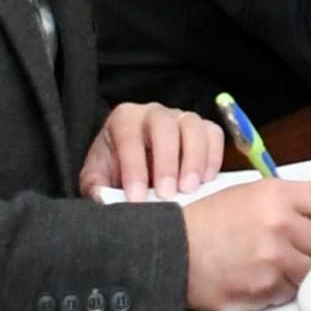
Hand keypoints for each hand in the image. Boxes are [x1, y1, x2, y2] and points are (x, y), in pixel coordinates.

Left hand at [80, 103, 228, 196]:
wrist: (136, 164)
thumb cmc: (116, 169)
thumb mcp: (98, 178)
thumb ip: (96, 187)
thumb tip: (103, 197)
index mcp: (124, 119)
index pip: (129, 137)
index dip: (134, 168)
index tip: (137, 198)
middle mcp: (154, 113)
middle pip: (164, 127)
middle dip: (167, 163)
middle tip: (167, 194)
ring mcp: (181, 117)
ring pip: (193, 127)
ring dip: (194, 159)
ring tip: (190, 189)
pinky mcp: (202, 128)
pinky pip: (214, 134)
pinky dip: (213, 157)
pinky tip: (205, 181)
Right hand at [179, 176, 310, 310]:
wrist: (172, 252)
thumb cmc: (208, 223)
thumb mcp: (248, 194)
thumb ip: (287, 202)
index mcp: (278, 194)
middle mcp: (281, 224)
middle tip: (294, 247)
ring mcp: (275, 260)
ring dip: (302, 270)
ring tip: (277, 264)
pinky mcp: (267, 289)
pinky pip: (293, 291)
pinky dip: (283, 288)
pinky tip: (262, 278)